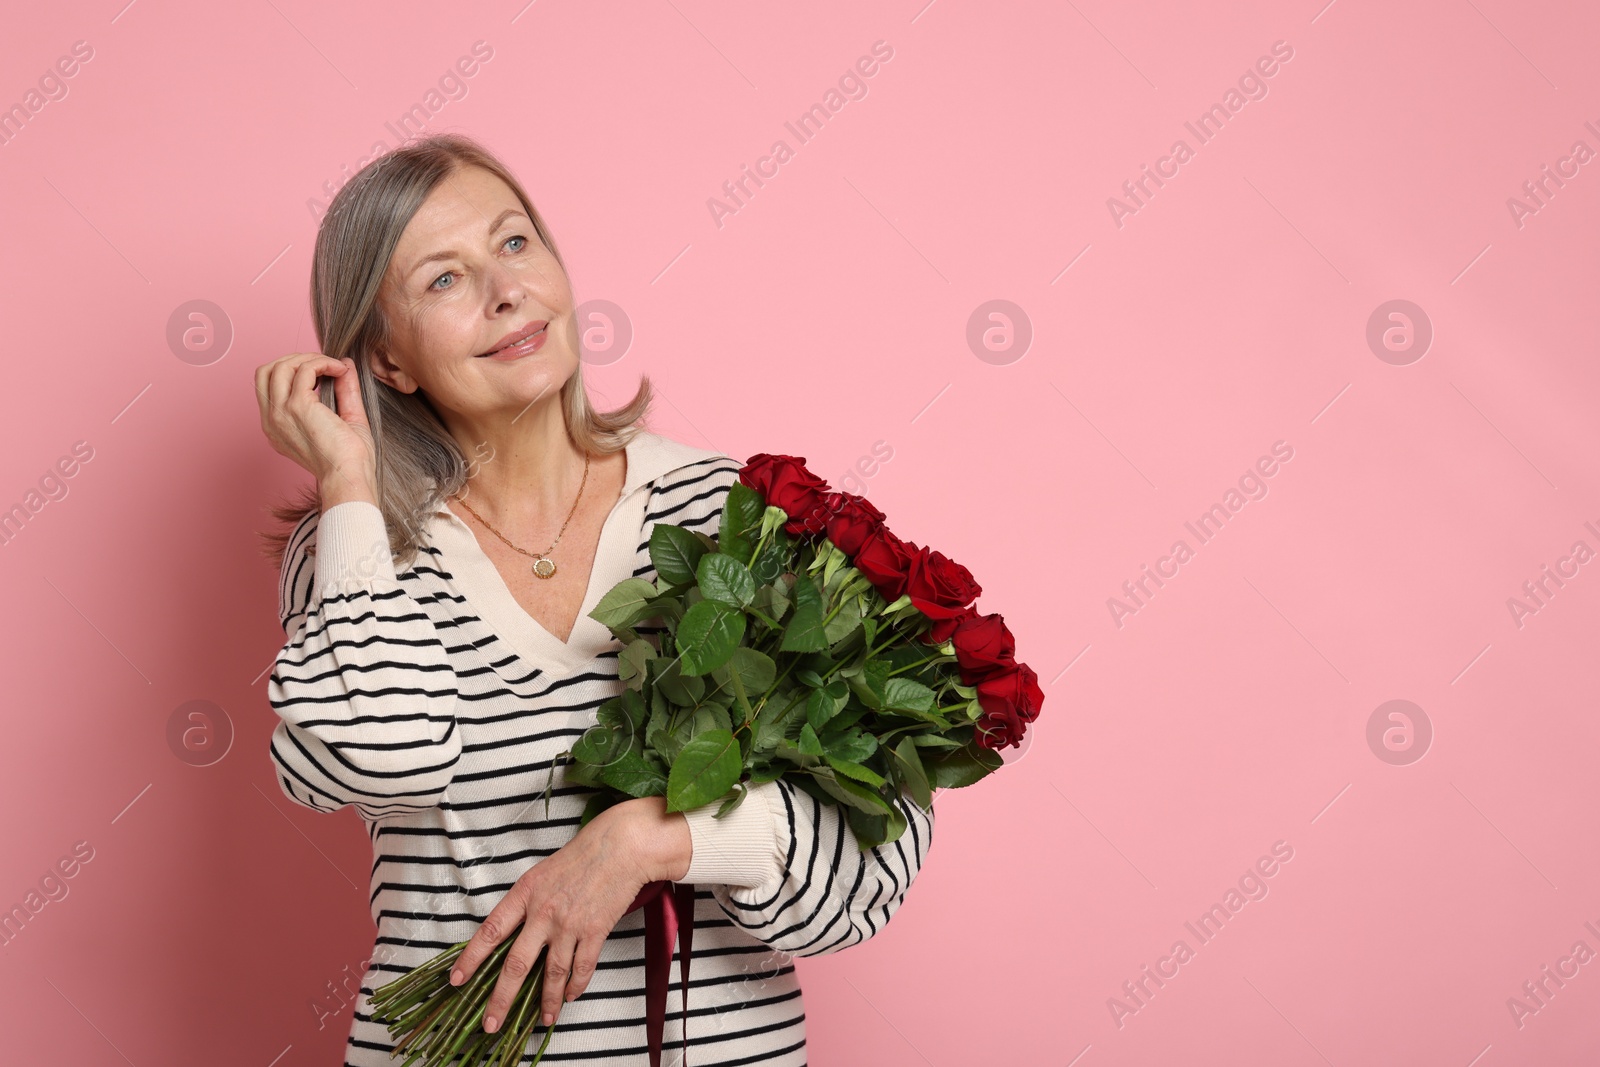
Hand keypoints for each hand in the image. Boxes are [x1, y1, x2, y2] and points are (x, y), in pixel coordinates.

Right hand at [254, 351, 376, 501]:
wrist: (350, 477)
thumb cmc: (350, 460)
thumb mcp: (346, 419)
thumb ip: (344, 390)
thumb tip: (345, 364)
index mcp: (276, 427)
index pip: (269, 386)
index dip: (294, 372)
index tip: (323, 374)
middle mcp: (272, 420)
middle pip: (267, 371)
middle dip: (296, 359)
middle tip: (326, 366)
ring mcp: (281, 412)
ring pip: (280, 366)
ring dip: (310, 359)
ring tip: (335, 367)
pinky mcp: (297, 407)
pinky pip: (304, 370)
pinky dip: (323, 363)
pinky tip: (340, 371)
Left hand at [448, 799, 691, 1034]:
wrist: (620, 846)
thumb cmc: (581, 856)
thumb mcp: (541, 873)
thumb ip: (526, 903)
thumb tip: (512, 934)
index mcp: (525, 894)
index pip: (490, 932)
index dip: (471, 959)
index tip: (457, 980)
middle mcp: (543, 913)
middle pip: (516, 965)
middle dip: (501, 1000)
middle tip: (492, 1024)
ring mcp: (569, 924)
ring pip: (551, 974)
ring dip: (546, 1001)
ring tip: (543, 1019)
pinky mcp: (595, 931)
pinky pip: (581, 968)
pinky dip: (576, 986)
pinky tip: (570, 996)